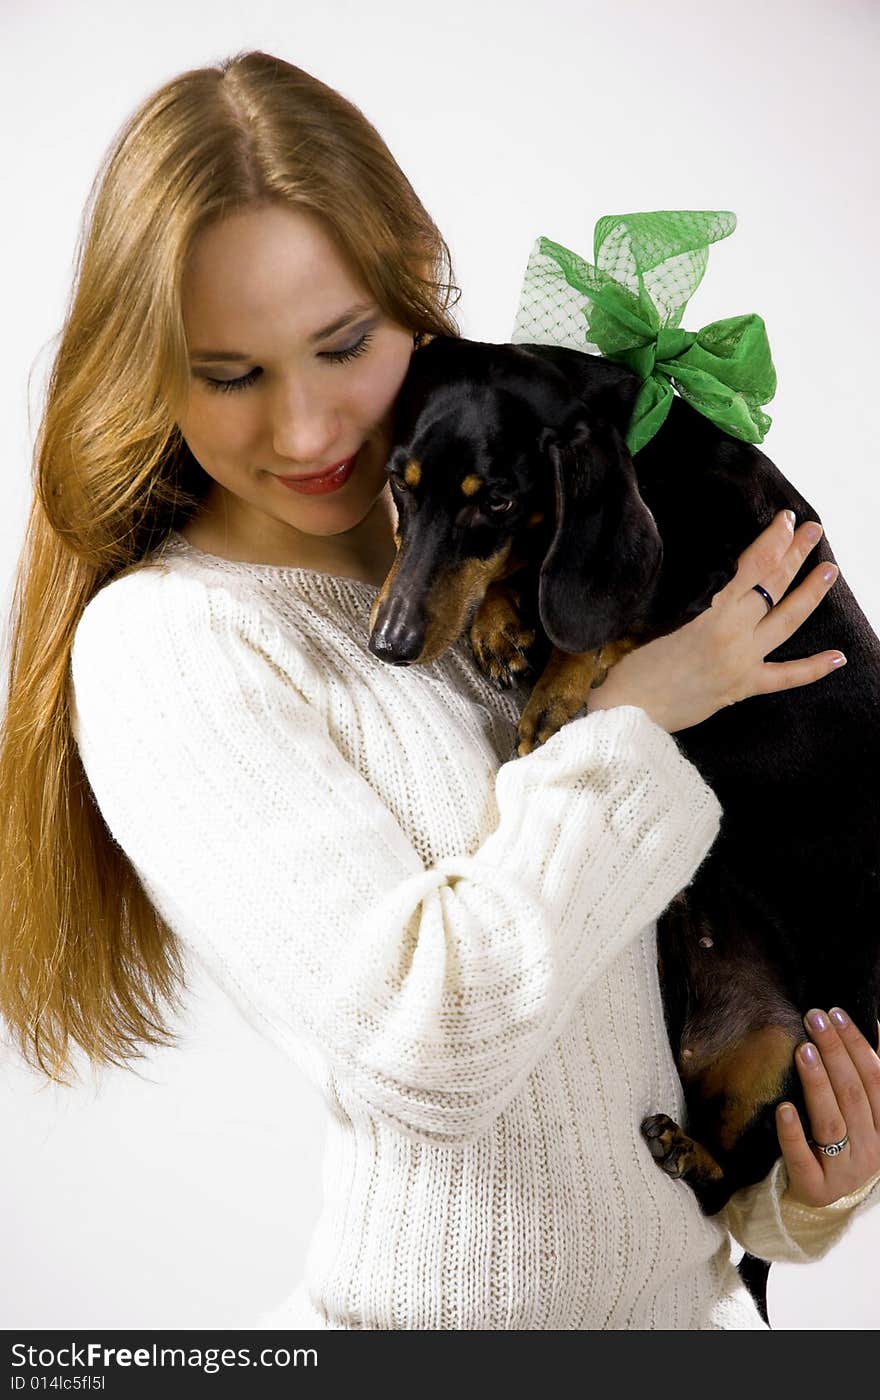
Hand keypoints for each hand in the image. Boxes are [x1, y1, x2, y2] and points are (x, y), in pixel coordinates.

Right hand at [586, 509, 845, 733]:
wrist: (629, 714)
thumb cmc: (631, 666)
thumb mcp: (654, 618)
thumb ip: (687, 598)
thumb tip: (716, 577)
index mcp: (708, 613)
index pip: (751, 567)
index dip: (772, 540)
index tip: (783, 520)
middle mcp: (732, 635)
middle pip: (773, 587)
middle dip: (794, 554)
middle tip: (812, 530)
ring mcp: (742, 662)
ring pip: (786, 623)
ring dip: (810, 594)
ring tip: (829, 570)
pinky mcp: (742, 687)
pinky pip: (785, 677)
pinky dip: (813, 668)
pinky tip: (838, 657)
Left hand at [777, 1008, 879, 1206]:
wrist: (822, 1198)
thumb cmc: (842, 1143)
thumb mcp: (863, 1113)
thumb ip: (869, 1075)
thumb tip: (875, 1025)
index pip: (875, 1078)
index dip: (857, 1043)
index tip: (835, 1013)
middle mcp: (870, 1149)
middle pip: (853, 1094)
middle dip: (834, 1052)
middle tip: (813, 1020)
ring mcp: (844, 1171)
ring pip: (832, 1122)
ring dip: (817, 1084)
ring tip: (802, 1050)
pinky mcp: (815, 1187)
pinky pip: (803, 1158)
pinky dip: (793, 1133)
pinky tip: (783, 1108)